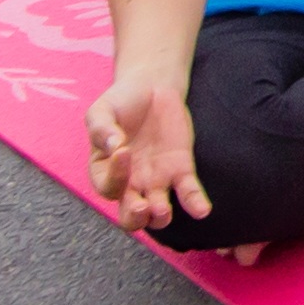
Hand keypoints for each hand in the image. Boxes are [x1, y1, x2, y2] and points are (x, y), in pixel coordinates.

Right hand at [83, 72, 209, 230]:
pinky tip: (202, 210)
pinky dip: (196, 203)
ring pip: (157, 214)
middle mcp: (130, 183)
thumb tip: (114, 145)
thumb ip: (101, 129)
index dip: (114, 176)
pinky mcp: (180, 170)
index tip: (123, 150)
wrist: (151, 87)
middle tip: (141, 207)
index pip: (107, 187)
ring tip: (163, 209)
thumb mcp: (102, 111)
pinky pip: (189, 193)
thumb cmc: (120, 103)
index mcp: (105, 172)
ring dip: (160, 217)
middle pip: (130, 217)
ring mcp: (157, 180)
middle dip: (134, 217)